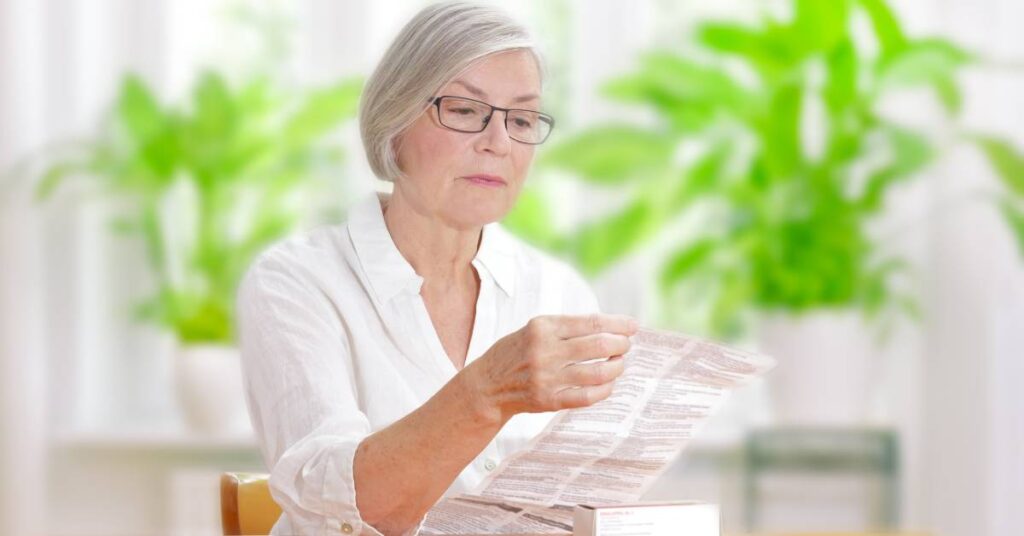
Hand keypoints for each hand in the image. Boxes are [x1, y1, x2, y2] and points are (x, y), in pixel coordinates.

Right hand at [463, 314, 637, 423]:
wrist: (487, 385)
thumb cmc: (516, 352)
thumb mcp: (534, 329)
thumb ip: (566, 328)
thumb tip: (609, 327)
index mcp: (543, 327)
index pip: (591, 322)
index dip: (618, 324)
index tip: (632, 326)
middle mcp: (545, 351)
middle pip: (599, 345)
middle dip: (621, 344)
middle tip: (626, 345)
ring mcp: (547, 377)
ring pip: (598, 373)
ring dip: (616, 367)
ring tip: (619, 363)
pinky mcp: (549, 400)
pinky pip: (587, 397)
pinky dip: (604, 390)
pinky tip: (608, 384)